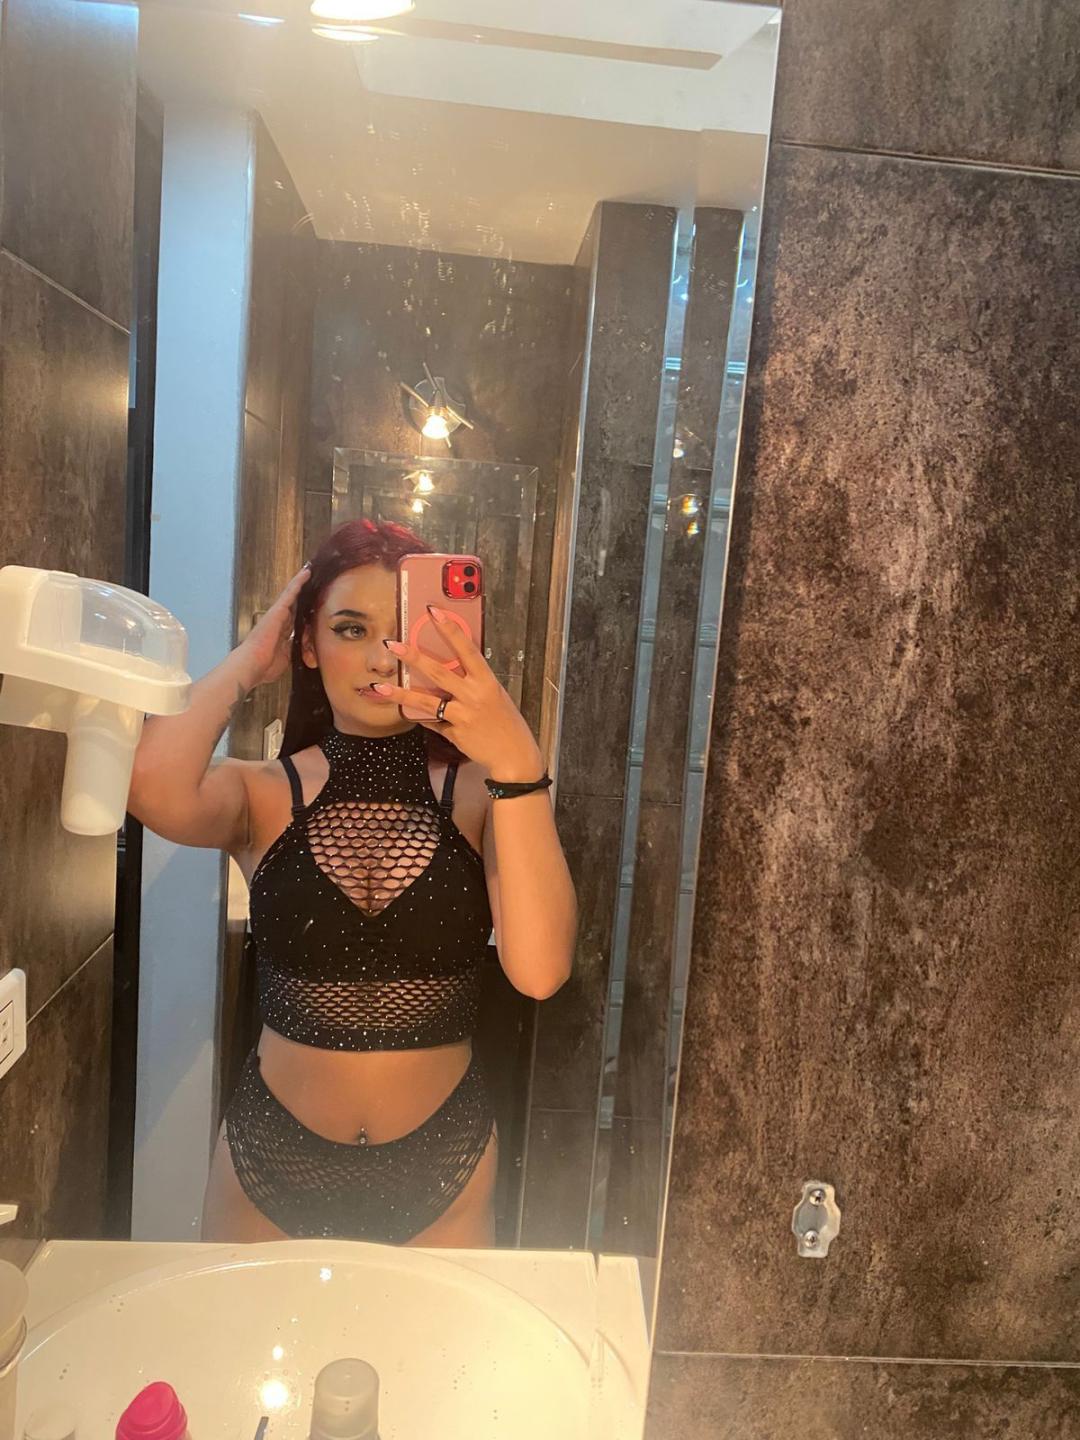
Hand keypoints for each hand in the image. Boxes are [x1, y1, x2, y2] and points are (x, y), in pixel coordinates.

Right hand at [236, 565, 308, 687]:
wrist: (252, 664)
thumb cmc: (265, 666)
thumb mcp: (285, 659)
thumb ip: (292, 651)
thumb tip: (302, 649)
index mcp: (281, 634)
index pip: (294, 621)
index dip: (302, 613)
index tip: (309, 607)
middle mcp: (279, 622)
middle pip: (293, 604)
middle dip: (302, 594)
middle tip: (311, 581)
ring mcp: (278, 614)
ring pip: (292, 595)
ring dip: (301, 583)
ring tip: (309, 570)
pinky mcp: (278, 609)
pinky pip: (291, 593)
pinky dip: (299, 582)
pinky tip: (306, 573)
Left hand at [376, 609, 543, 779]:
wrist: (514, 755)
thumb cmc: (506, 722)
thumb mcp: (495, 695)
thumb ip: (473, 683)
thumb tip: (450, 670)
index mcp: (487, 681)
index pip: (466, 649)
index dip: (450, 629)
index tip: (433, 611)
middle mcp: (474, 695)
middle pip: (438, 672)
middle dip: (413, 657)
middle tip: (392, 644)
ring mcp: (463, 715)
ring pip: (426, 701)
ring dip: (401, 693)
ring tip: (380, 687)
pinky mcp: (454, 733)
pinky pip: (432, 721)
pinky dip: (421, 715)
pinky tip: (407, 711)